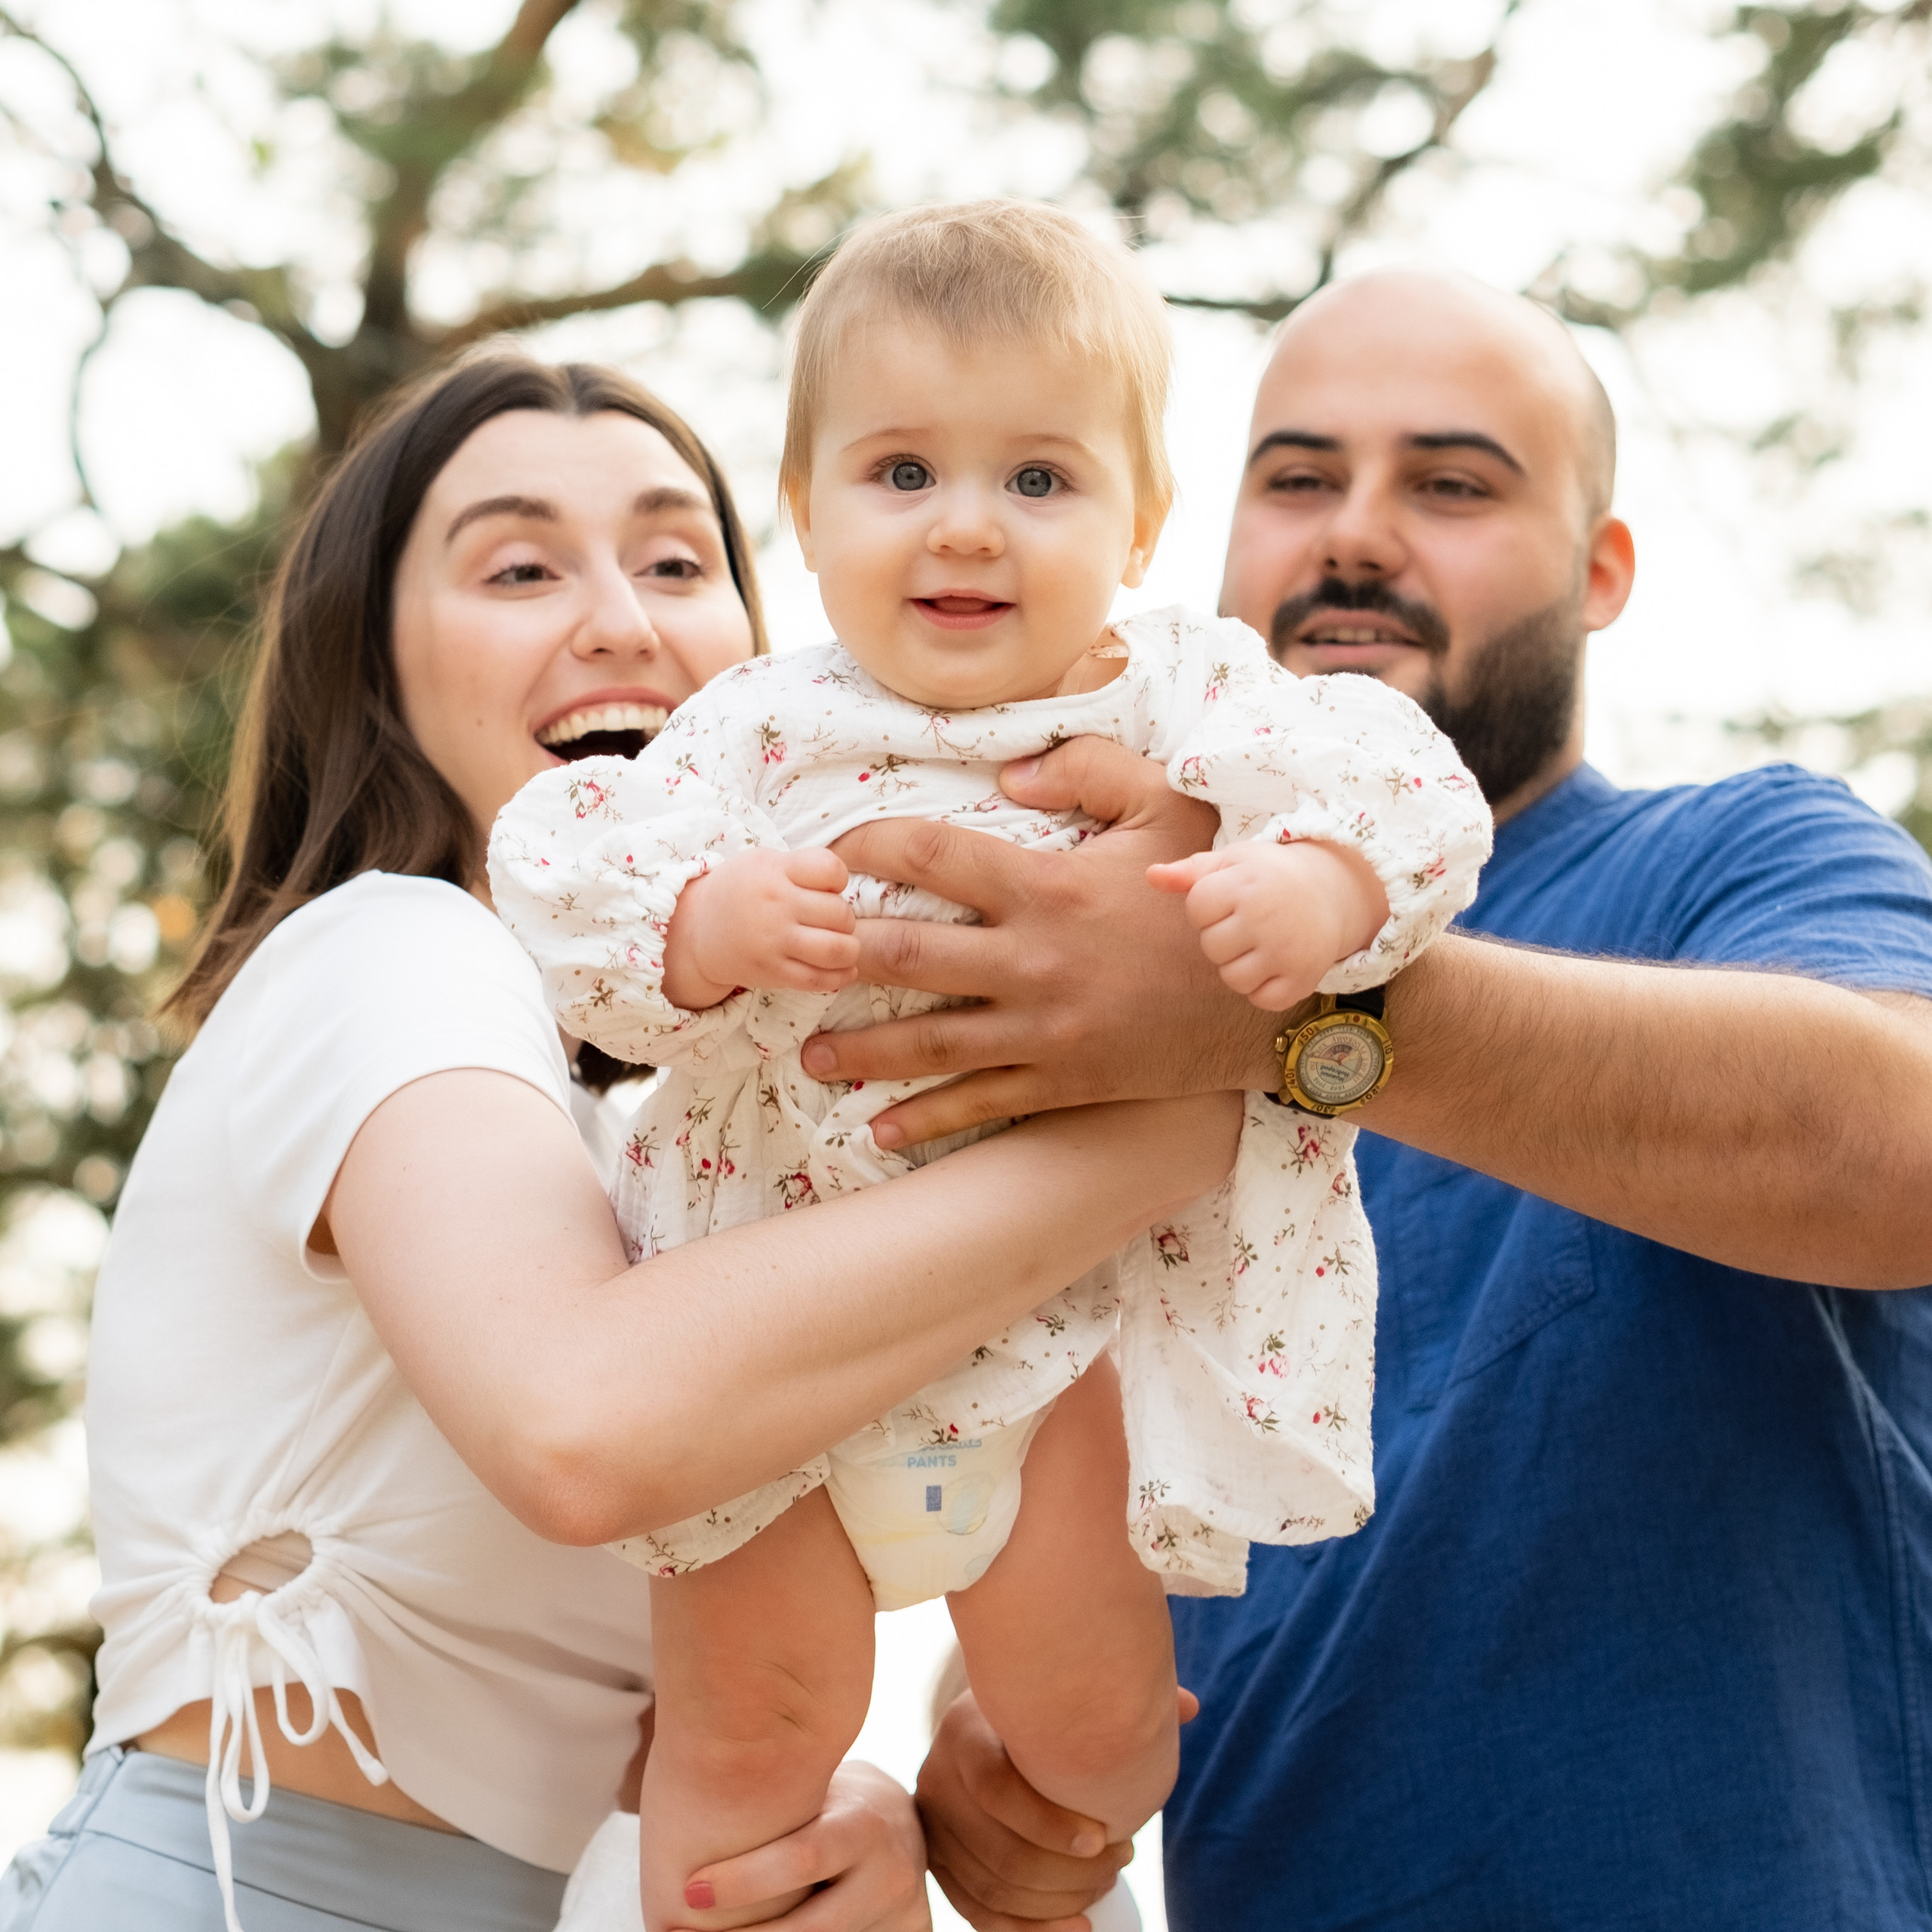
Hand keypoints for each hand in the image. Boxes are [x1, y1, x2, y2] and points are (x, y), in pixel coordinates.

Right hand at [664, 848, 860, 1009]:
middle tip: (833, 921)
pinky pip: (821, 980)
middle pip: (840, 913)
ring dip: (850, 948)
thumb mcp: (764, 862)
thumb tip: (846, 889)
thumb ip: (803, 868)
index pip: (831, 869)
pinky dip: (842, 976)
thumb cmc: (741, 890)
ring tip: (842, 945)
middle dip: (845, 918)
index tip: (828, 887)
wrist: (696, 930)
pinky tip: (844, 969)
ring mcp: (774, 943)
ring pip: (838, 949)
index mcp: (775, 871)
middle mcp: (775, 906)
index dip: (839, 879)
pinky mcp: (773, 973)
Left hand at [673, 1761, 930, 1931]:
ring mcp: (899, 1912)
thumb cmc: (835, 1805)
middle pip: (811, 1925)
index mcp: (861, 1826)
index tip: (688, 1890)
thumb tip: (690, 1821)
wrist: (904, 1826)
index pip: (801, 1858)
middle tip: (680, 1931)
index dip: (743, 1881)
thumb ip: (779, 1812)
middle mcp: (887, 1873)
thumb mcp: (819, 1795)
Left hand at [805, 738, 1279, 1147]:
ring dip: (858, 1051)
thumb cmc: (1213, 898)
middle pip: (903, 954)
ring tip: (807, 1054)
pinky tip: (879, 1129)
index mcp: (1047, 884)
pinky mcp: (1062, 1081)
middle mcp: (1031, 959)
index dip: (864, 844)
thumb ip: (1088, 769)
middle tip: (786, 960)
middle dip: (832, 957)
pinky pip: (979, 1104)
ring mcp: (1043, 1028)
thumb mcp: (1169, 808)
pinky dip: (925, 1120)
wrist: (1272, 1003)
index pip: (928, 854)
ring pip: (926, 1043)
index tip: (826, 853)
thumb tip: (1006, 779)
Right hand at [916, 1687, 1198, 1930]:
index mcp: (964, 1729)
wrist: (989, 1727)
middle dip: (1069, 1872)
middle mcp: (937, 1776)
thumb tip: (1190, 1707)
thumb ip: (1122, 1701)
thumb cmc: (1045, 1712)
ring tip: (1107, 1881)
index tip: (1101, 1838)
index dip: (1047, 1822)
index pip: (994, 1786)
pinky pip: (979, 1912)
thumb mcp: (1068, 1697)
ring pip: (994, 1887)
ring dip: (1059, 1899)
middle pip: (1000, 1850)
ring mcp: (933, 1824)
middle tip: (1121, 1859)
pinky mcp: (939, 1861)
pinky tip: (1080, 1926)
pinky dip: (1031, 1930)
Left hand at [1147, 839, 1388, 1011]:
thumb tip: (1151, 876)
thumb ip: (1190, 872)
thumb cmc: (1268, 876)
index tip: (1231, 898)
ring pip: (1233, 978)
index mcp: (1246, 883)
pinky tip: (1274, 963)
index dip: (1208, 906)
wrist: (1330, 893)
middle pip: (1211, 947)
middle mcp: (1267, 918)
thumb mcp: (1233, 862)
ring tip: (1259, 943)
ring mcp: (1286, 952)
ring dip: (1240, 965)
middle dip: (1222, 937)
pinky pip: (1261, 999)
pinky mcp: (1301, 979)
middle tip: (1248, 922)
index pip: (1197, 909)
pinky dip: (1263, 988)